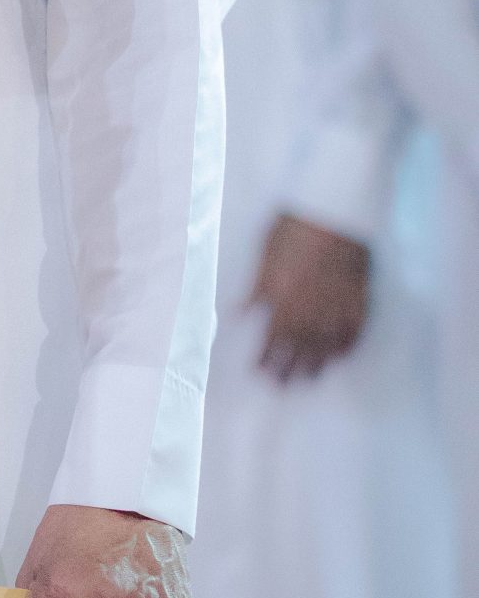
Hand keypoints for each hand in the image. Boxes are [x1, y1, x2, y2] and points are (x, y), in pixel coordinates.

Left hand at [251, 212, 369, 380]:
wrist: (338, 210)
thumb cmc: (296, 225)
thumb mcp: (265, 253)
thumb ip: (255, 288)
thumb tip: (238, 313)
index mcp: (283, 298)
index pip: (272, 339)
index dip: (264, 359)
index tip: (258, 373)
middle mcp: (310, 309)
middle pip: (299, 349)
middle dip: (287, 370)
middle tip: (280, 387)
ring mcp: (337, 307)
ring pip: (326, 347)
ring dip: (315, 366)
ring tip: (308, 380)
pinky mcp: (360, 301)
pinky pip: (353, 334)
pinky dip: (345, 348)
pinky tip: (339, 357)